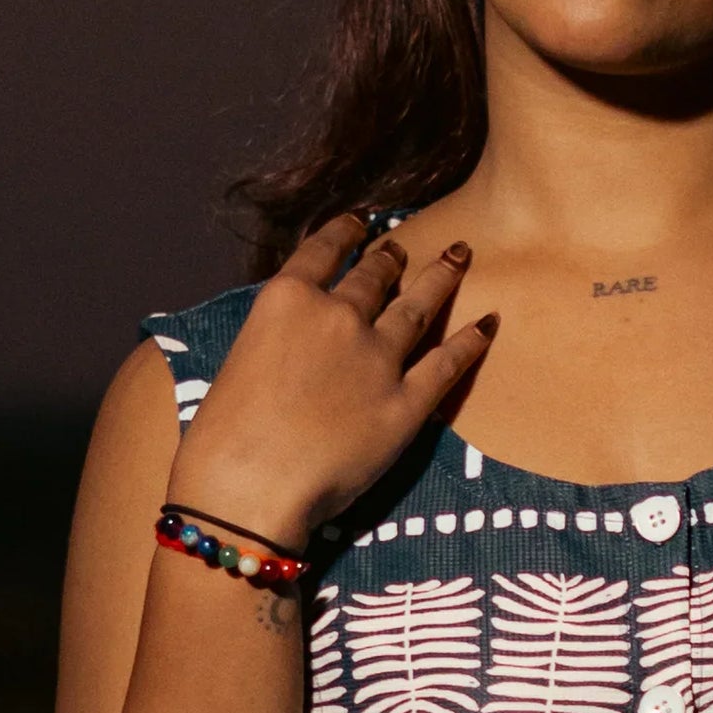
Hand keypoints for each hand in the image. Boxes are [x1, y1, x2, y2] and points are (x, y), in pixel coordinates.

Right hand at [173, 215, 492, 548]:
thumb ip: (278, 335)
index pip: (325, 249)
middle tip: (404, 250)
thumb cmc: (224, 435)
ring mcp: (378, 358)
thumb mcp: (240, 358)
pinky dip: (472, 340)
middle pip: (376, 275)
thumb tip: (299, 336)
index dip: (346, 232)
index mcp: (288, 299)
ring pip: (420, 305)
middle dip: (393, 258)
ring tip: (457, 257)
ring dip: (441, 277)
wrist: (248, 487)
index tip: (361, 224)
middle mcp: (337, 316)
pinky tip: (488, 322)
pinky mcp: (407, 403)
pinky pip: (449, 362)